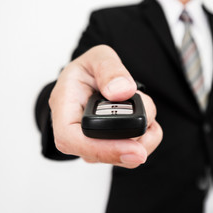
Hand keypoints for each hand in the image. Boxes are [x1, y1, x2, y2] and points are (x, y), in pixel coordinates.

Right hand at [49, 45, 162, 168]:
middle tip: (146, 107)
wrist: (94, 80)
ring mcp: (91, 146)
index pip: (71, 139)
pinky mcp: (107, 150)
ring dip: (144, 134)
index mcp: (63, 106)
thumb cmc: (90, 70)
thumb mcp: (98, 57)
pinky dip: (148, 138)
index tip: (135, 149)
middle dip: (135, 134)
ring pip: (123, 156)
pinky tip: (146, 118)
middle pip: (103, 152)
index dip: (103, 149)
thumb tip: (122, 92)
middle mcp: (74, 132)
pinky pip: (133, 154)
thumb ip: (109, 70)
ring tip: (142, 104)